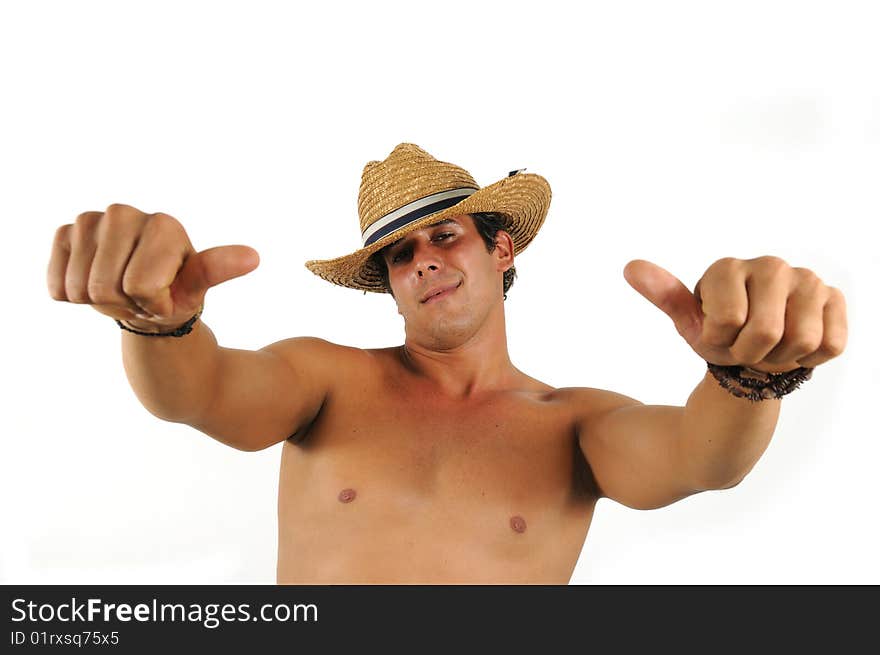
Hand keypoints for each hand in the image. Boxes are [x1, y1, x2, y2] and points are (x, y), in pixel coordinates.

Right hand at [48, 203, 258, 330]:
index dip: (153, 303)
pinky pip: (57, 285)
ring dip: (99, 302)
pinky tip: (93, 282)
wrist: (145, 297)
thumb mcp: (197, 286)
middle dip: (124, 303)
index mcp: (164, 224)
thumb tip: (253, 257)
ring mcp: (91, 220)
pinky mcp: (65, 234)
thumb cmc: (177, 292)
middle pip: (105, 288)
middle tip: (139, 294)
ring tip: (120, 288)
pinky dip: (73, 296)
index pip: (141, 286)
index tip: (164, 294)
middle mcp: (125, 213)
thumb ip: (218, 269)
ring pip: (79, 288)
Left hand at [623, 256, 846, 372]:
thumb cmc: (719, 334)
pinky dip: (810, 357)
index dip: (721, 342)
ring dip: (781, 357)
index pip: (727, 321)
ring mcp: (806, 278)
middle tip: (745, 346)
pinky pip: (829, 344)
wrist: (756, 351)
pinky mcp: (834, 298)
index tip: (719, 336)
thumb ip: (664, 295)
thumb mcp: (688, 321)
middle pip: (766, 332)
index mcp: (726, 267)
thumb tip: (630, 268)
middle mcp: (768, 264)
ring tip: (770, 346)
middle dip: (751, 352)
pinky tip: (796, 345)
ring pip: (801, 340)